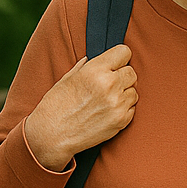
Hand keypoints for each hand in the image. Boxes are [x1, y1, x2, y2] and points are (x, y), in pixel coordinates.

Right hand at [24, 46, 137, 170]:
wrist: (52, 135)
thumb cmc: (56, 105)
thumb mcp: (67, 78)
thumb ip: (86, 66)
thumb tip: (95, 59)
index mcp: (95, 70)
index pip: (124, 52)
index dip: (119, 58)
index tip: (114, 64)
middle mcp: (109, 85)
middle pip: (131, 72)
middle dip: (122, 76)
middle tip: (107, 85)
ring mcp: (117, 104)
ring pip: (133, 91)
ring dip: (123, 94)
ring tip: (104, 100)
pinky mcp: (121, 120)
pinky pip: (132, 108)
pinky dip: (123, 109)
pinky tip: (106, 112)